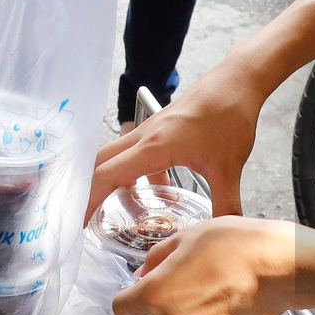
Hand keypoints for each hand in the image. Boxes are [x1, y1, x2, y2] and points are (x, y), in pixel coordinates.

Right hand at [89, 60, 264, 216]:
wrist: (236, 80)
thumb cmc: (230, 116)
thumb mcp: (228, 168)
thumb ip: (225, 206)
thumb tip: (223, 233)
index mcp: (155, 146)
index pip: (107, 175)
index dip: (88, 199)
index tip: (77, 222)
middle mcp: (144, 136)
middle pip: (99, 162)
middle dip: (87, 190)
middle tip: (83, 218)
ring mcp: (149, 130)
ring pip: (115, 156)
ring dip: (109, 179)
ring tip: (114, 209)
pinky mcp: (158, 127)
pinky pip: (133, 152)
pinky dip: (133, 172)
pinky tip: (155, 188)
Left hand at [113, 218, 299, 314]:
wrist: (279, 266)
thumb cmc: (236, 246)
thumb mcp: (187, 236)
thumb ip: (158, 257)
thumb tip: (146, 271)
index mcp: (158, 295)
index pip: (122, 310)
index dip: (127, 300)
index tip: (133, 294)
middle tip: (166, 301)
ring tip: (199, 296)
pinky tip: (219, 301)